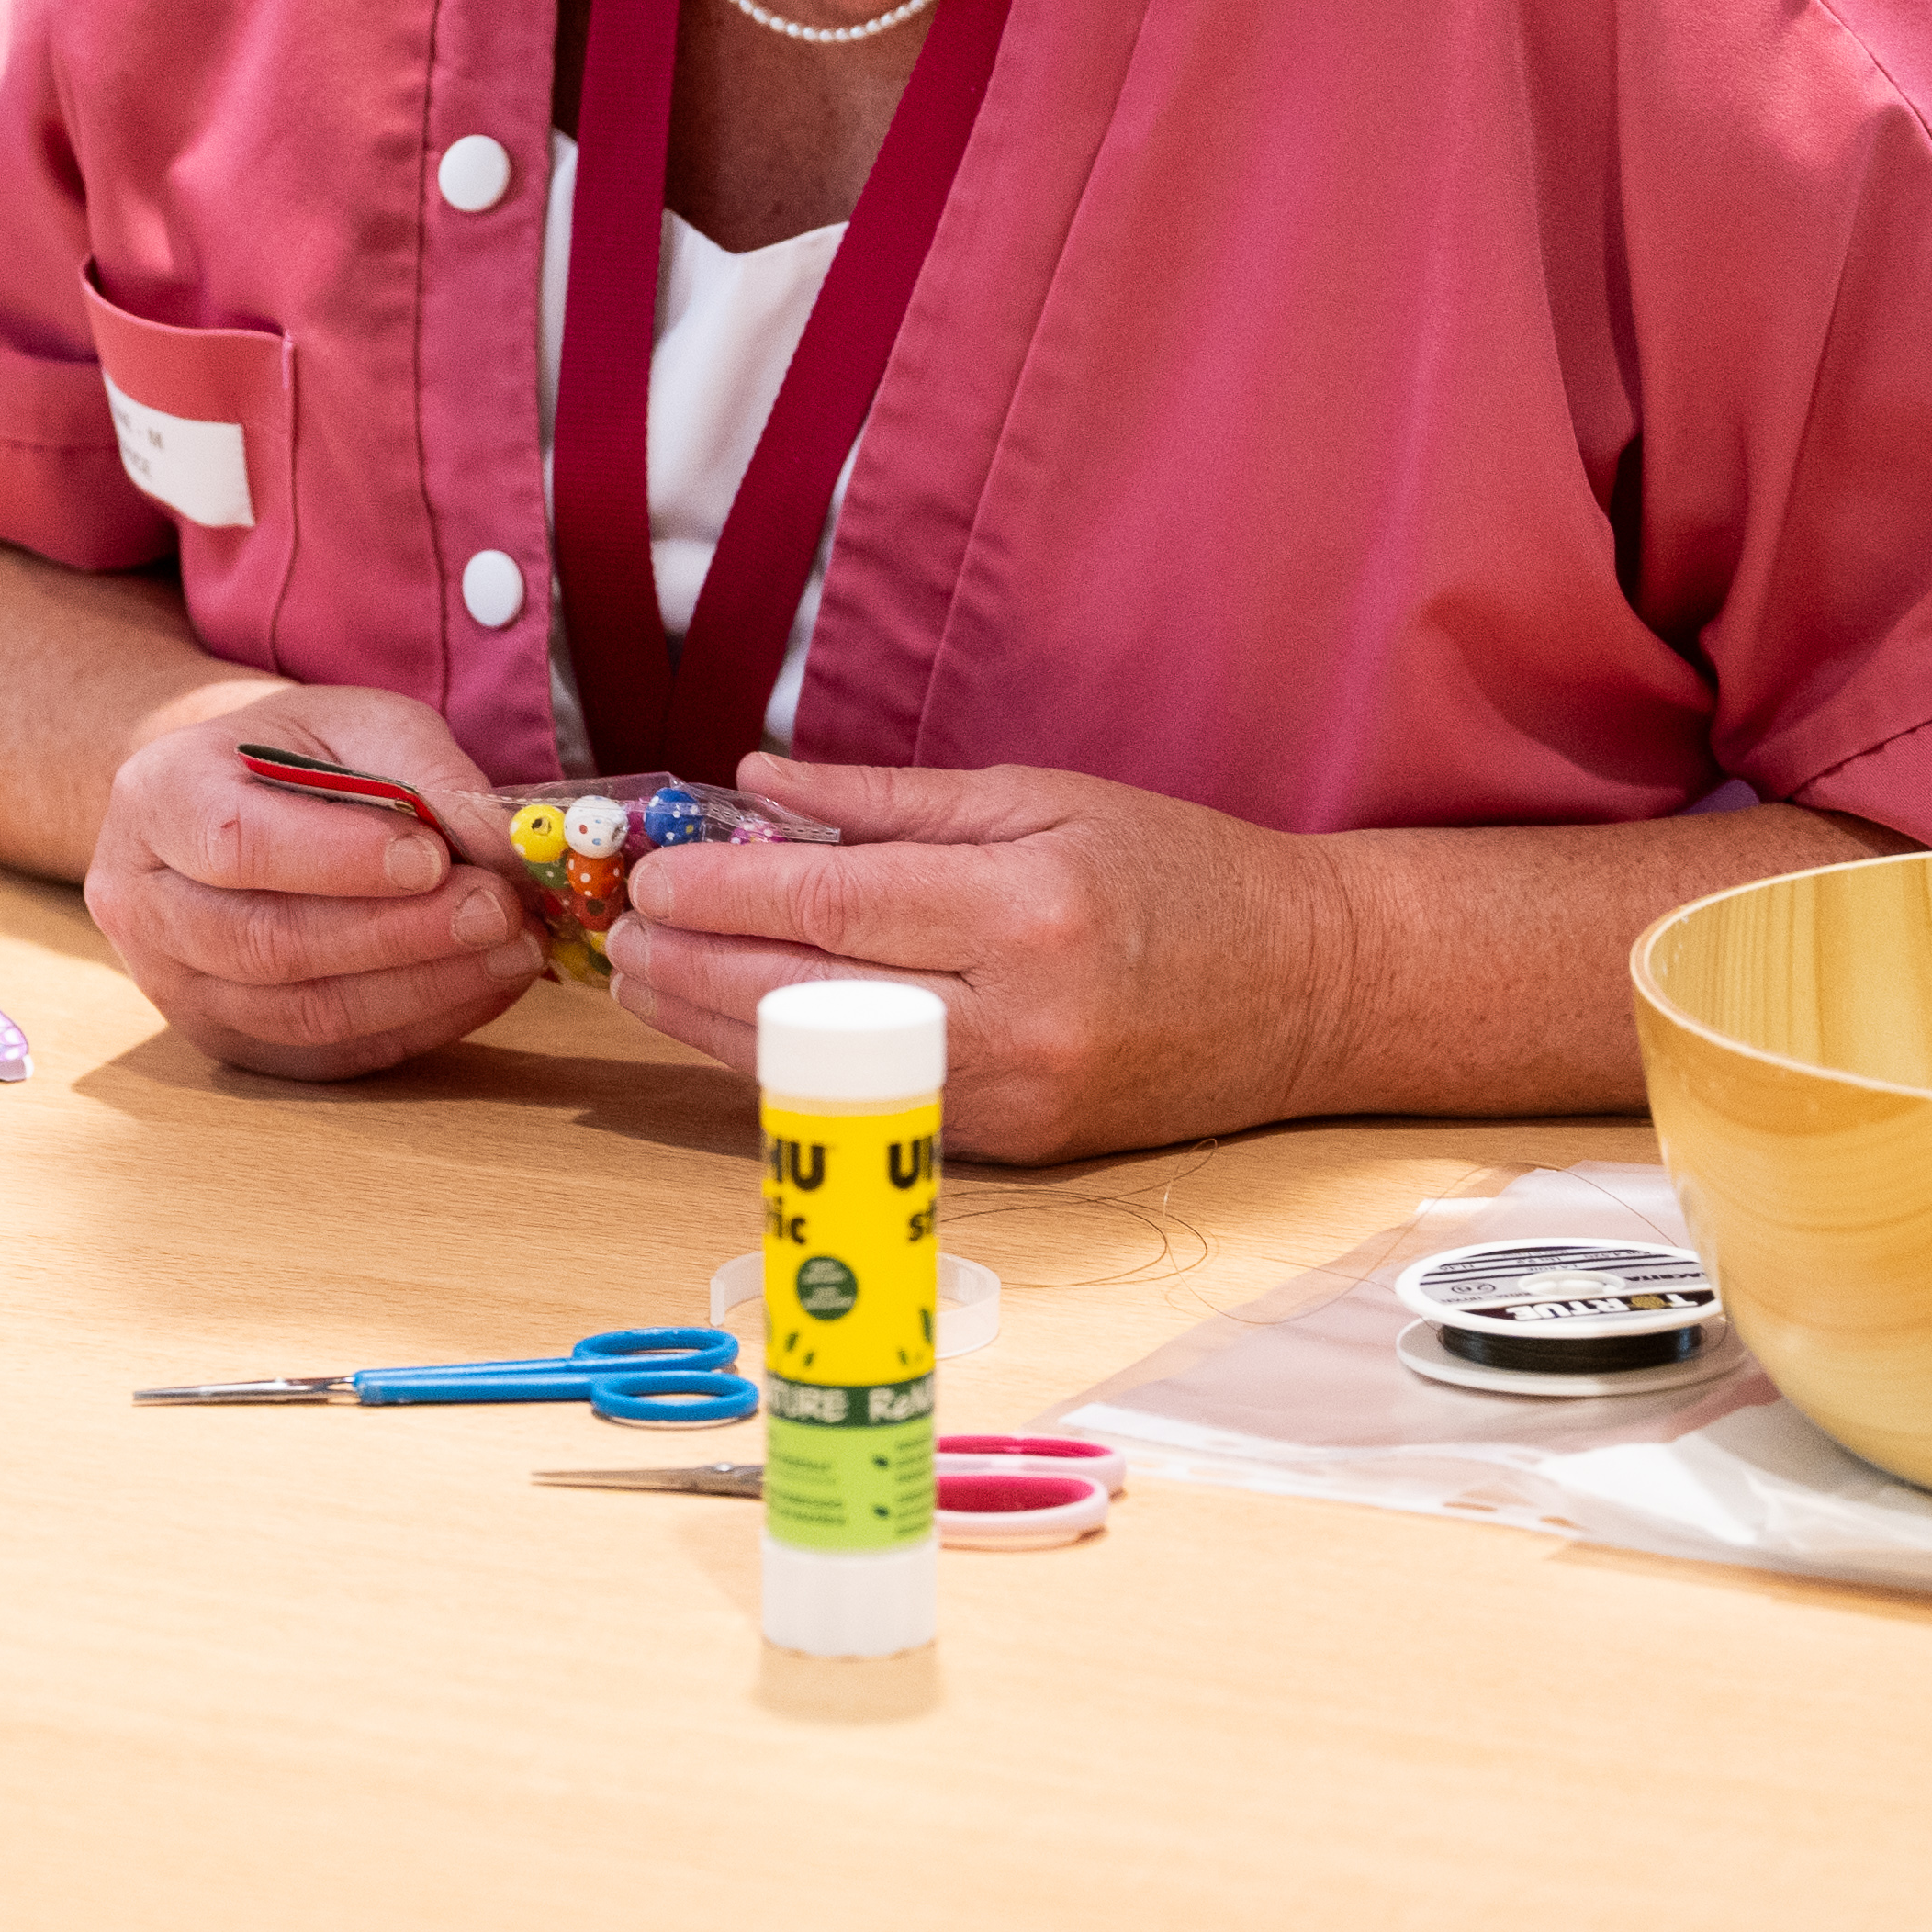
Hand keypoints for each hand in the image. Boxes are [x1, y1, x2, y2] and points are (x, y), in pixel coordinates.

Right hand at [90, 692, 539, 1082]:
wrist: (226, 805)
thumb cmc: (291, 756)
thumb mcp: (354, 722)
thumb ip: (423, 772)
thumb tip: (502, 845)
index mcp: (158, 797)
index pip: (236, 843)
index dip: (337, 860)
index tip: (433, 857)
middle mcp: (142, 903)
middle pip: (267, 944)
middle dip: (398, 935)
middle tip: (497, 910)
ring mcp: (175, 986)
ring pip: (300, 1014)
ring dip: (421, 990)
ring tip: (511, 951)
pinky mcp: (228, 1041)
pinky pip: (326, 1054)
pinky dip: (415, 1027)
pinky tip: (480, 988)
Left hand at [607, 756, 1344, 1161]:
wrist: (1308, 987)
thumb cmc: (1180, 870)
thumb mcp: (1041, 797)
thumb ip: (889, 804)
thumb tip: (757, 784)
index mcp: (1024, 911)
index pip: (833, 912)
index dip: (724, 898)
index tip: (652, 878)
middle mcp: (1018, 1017)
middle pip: (808, 1004)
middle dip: (695, 973)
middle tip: (623, 941)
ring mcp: (1016, 1098)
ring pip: (825, 1074)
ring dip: (719, 1032)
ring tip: (648, 987)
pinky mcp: (1019, 1147)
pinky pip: (876, 1108)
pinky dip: (797, 1070)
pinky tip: (740, 1032)